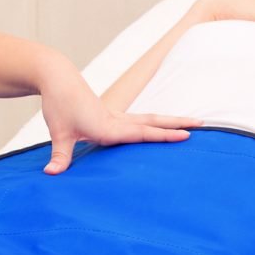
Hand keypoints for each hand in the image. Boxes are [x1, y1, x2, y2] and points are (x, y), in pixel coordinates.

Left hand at [40, 57, 201, 173]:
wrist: (58, 79)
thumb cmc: (58, 105)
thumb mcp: (58, 133)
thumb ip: (60, 156)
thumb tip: (51, 174)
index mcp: (107, 127)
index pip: (141, 133)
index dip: (164, 135)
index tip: (185, 136)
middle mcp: (116, 120)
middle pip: (153, 122)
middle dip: (177, 125)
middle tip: (204, 125)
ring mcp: (116, 116)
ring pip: (149, 119)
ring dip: (170, 121)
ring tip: (193, 123)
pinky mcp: (112, 115)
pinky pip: (139, 121)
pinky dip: (155, 123)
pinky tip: (164, 127)